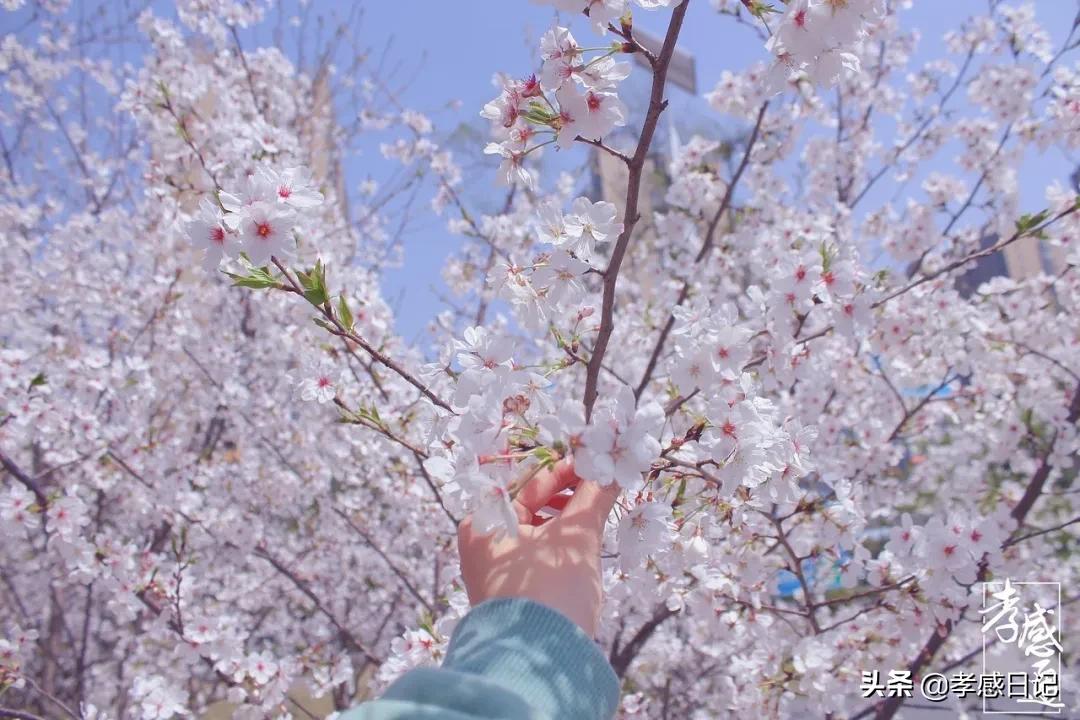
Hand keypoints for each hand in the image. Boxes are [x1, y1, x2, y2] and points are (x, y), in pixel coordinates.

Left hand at [457, 461, 619, 636]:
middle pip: (530, 506)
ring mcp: (493, 571)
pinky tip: (584, 547)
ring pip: (534, 531)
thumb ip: (593, 498)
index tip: (598, 464)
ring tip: (597, 519)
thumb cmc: (550, 592)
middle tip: (603, 488)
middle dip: (568, 498)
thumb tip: (611, 470)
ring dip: (566, 522)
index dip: (567, 470)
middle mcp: (481, 544)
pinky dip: (559, 546)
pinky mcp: (509, 593)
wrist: (539, 664)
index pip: (530, 482)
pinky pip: (535, 555)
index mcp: (483, 522)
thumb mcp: (576, 538)